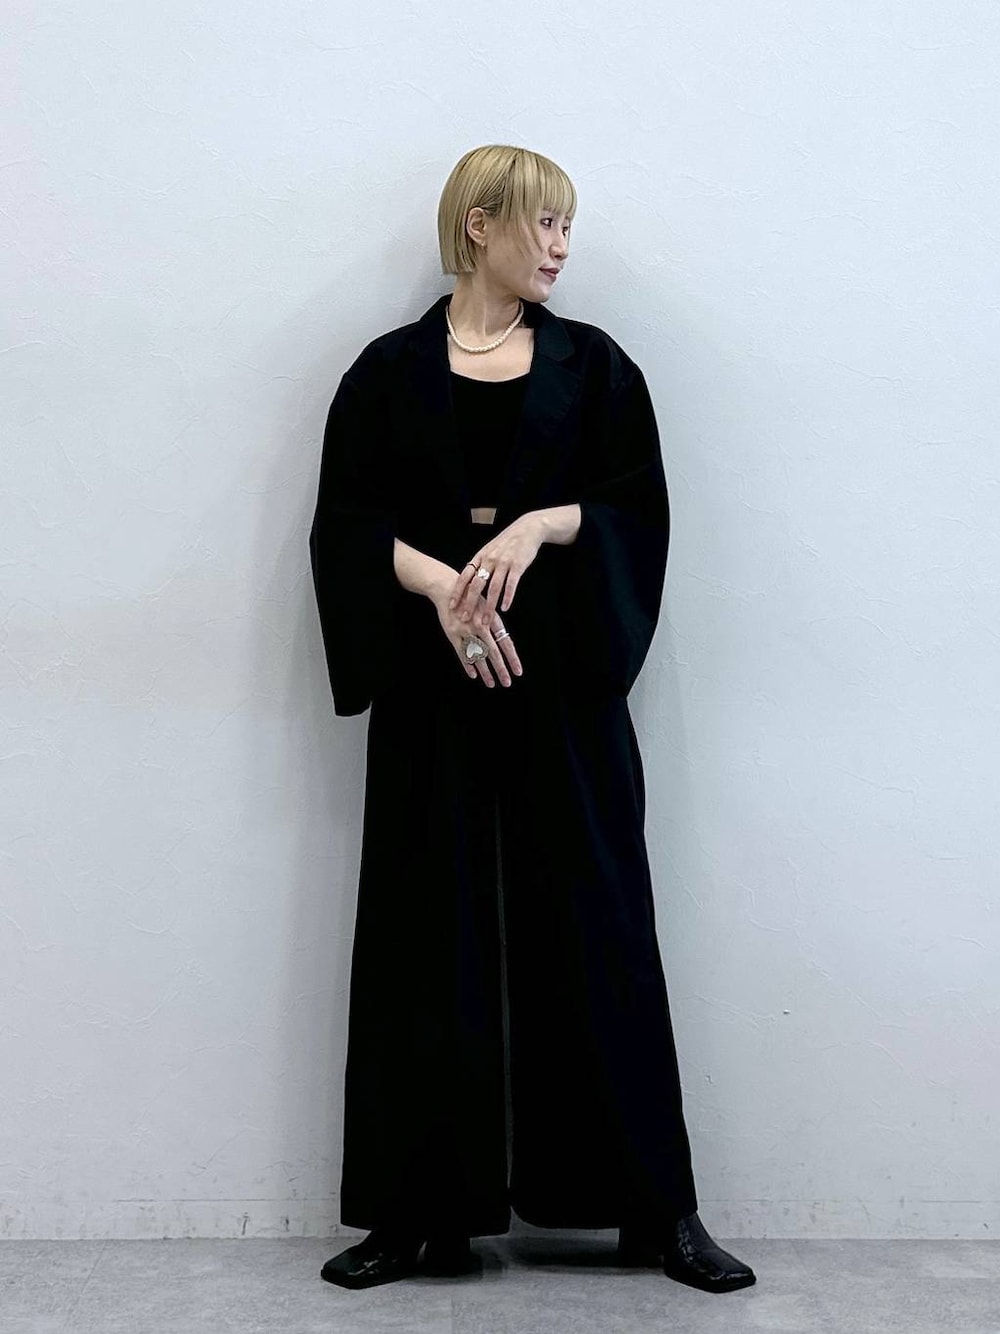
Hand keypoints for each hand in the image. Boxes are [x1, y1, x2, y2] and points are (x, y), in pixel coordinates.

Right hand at [432, 588, 522, 687]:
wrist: (448, 588)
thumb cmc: (469, 596)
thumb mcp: (487, 606)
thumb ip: (494, 623)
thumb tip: (505, 642)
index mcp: (492, 619)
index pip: (506, 643)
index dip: (512, 658)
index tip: (518, 671)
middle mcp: (480, 626)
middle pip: (493, 652)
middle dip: (501, 669)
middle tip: (507, 682)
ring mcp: (466, 631)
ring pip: (478, 656)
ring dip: (486, 672)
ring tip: (491, 683)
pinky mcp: (453, 634)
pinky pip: (462, 653)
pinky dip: (468, 665)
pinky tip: (474, 675)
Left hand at [449, 513, 544, 632]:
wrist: (527, 529)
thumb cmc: (508, 542)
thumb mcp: (490, 549)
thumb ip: (481, 564)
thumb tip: (470, 581)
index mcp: (481, 557)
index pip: (464, 576)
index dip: (457, 592)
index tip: (451, 605)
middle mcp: (490, 560)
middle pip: (476, 585)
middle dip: (470, 603)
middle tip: (465, 618)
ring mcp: (504, 562)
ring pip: (494, 588)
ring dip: (489, 607)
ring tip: (486, 621)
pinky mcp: (518, 565)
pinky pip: (511, 584)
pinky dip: (508, 597)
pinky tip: (505, 608)